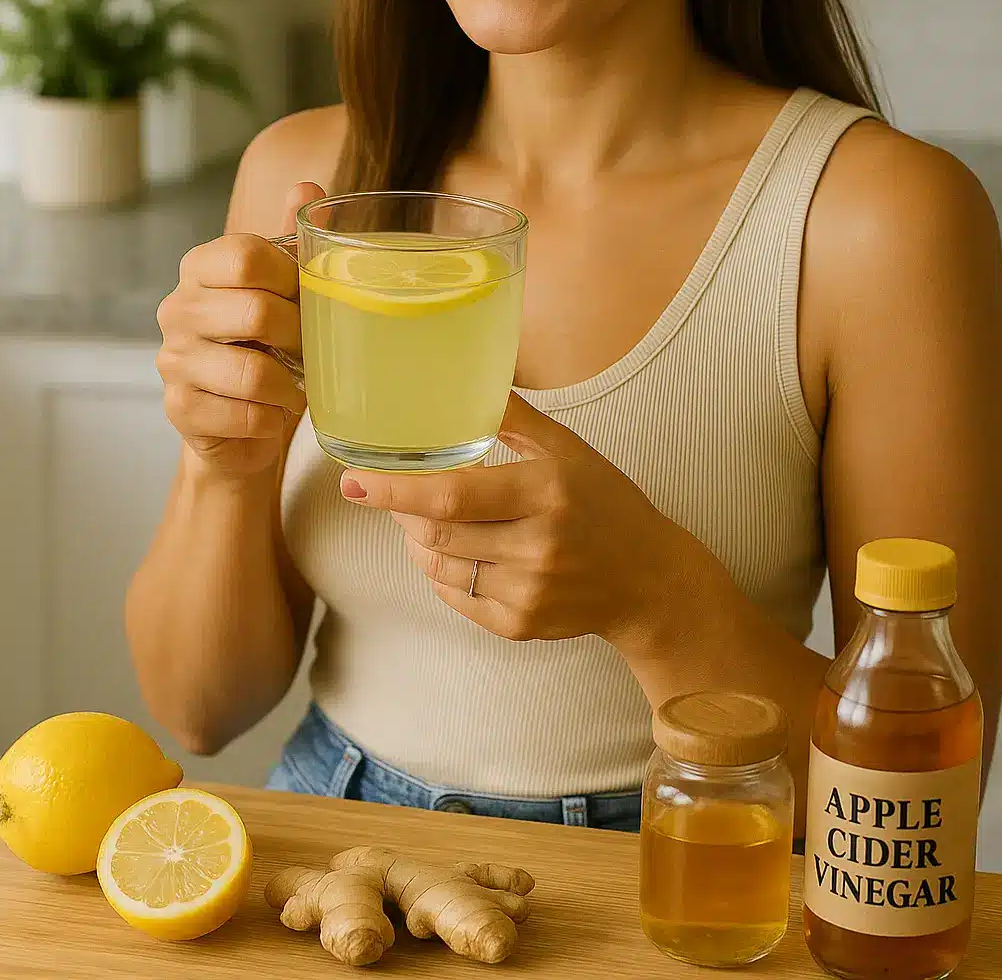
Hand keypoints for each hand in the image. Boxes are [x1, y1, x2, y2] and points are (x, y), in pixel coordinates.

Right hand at [156, 180, 323, 478]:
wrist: (243, 423)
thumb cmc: (269, 347)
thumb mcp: (285, 289)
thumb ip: (293, 239)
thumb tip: (307, 188)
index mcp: (201, 268)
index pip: (244, 254)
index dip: (289, 278)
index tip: (304, 298)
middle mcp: (177, 309)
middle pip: (255, 313)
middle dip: (299, 337)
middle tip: (310, 351)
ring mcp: (173, 361)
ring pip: (252, 372)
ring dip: (289, 386)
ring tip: (296, 388)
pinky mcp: (180, 410)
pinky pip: (244, 415)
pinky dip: (271, 418)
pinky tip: (271, 414)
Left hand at [339, 391, 697, 646]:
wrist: (650, 580)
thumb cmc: (605, 502)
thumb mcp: (569, 449)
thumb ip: (513, 415)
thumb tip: (467, 375)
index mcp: (546, 492)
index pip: (452, 495)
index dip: (395, 490)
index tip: (352, 481)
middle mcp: (537, 546)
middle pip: (436, 533)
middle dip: (402, 511)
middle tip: (393, 492)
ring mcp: (528, 592)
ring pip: (439, 566)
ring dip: (418, 541)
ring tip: (427, 519)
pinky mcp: (521, 626)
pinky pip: (456, 597)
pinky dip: (442, 572)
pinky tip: (458, 552)